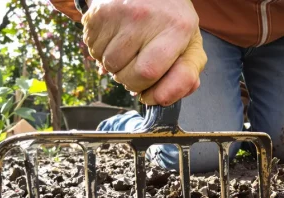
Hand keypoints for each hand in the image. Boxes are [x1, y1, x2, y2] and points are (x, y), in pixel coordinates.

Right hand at [82, 0, 206, 105]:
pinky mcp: (98, 13)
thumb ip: (187, 75)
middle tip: (138, 65)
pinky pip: (92, 50)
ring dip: (115, 67)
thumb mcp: (190, 44)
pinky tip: (115, 39)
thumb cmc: (171, 22)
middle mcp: (146, 17)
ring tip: (128, 49)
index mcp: (176, 27)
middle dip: (131, 80)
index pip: (149, 73)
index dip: (146, 87)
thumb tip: (161, 99)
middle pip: (126, 74)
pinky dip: (102, 52)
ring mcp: (119, 13)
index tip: (149, 88)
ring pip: (107, 64)